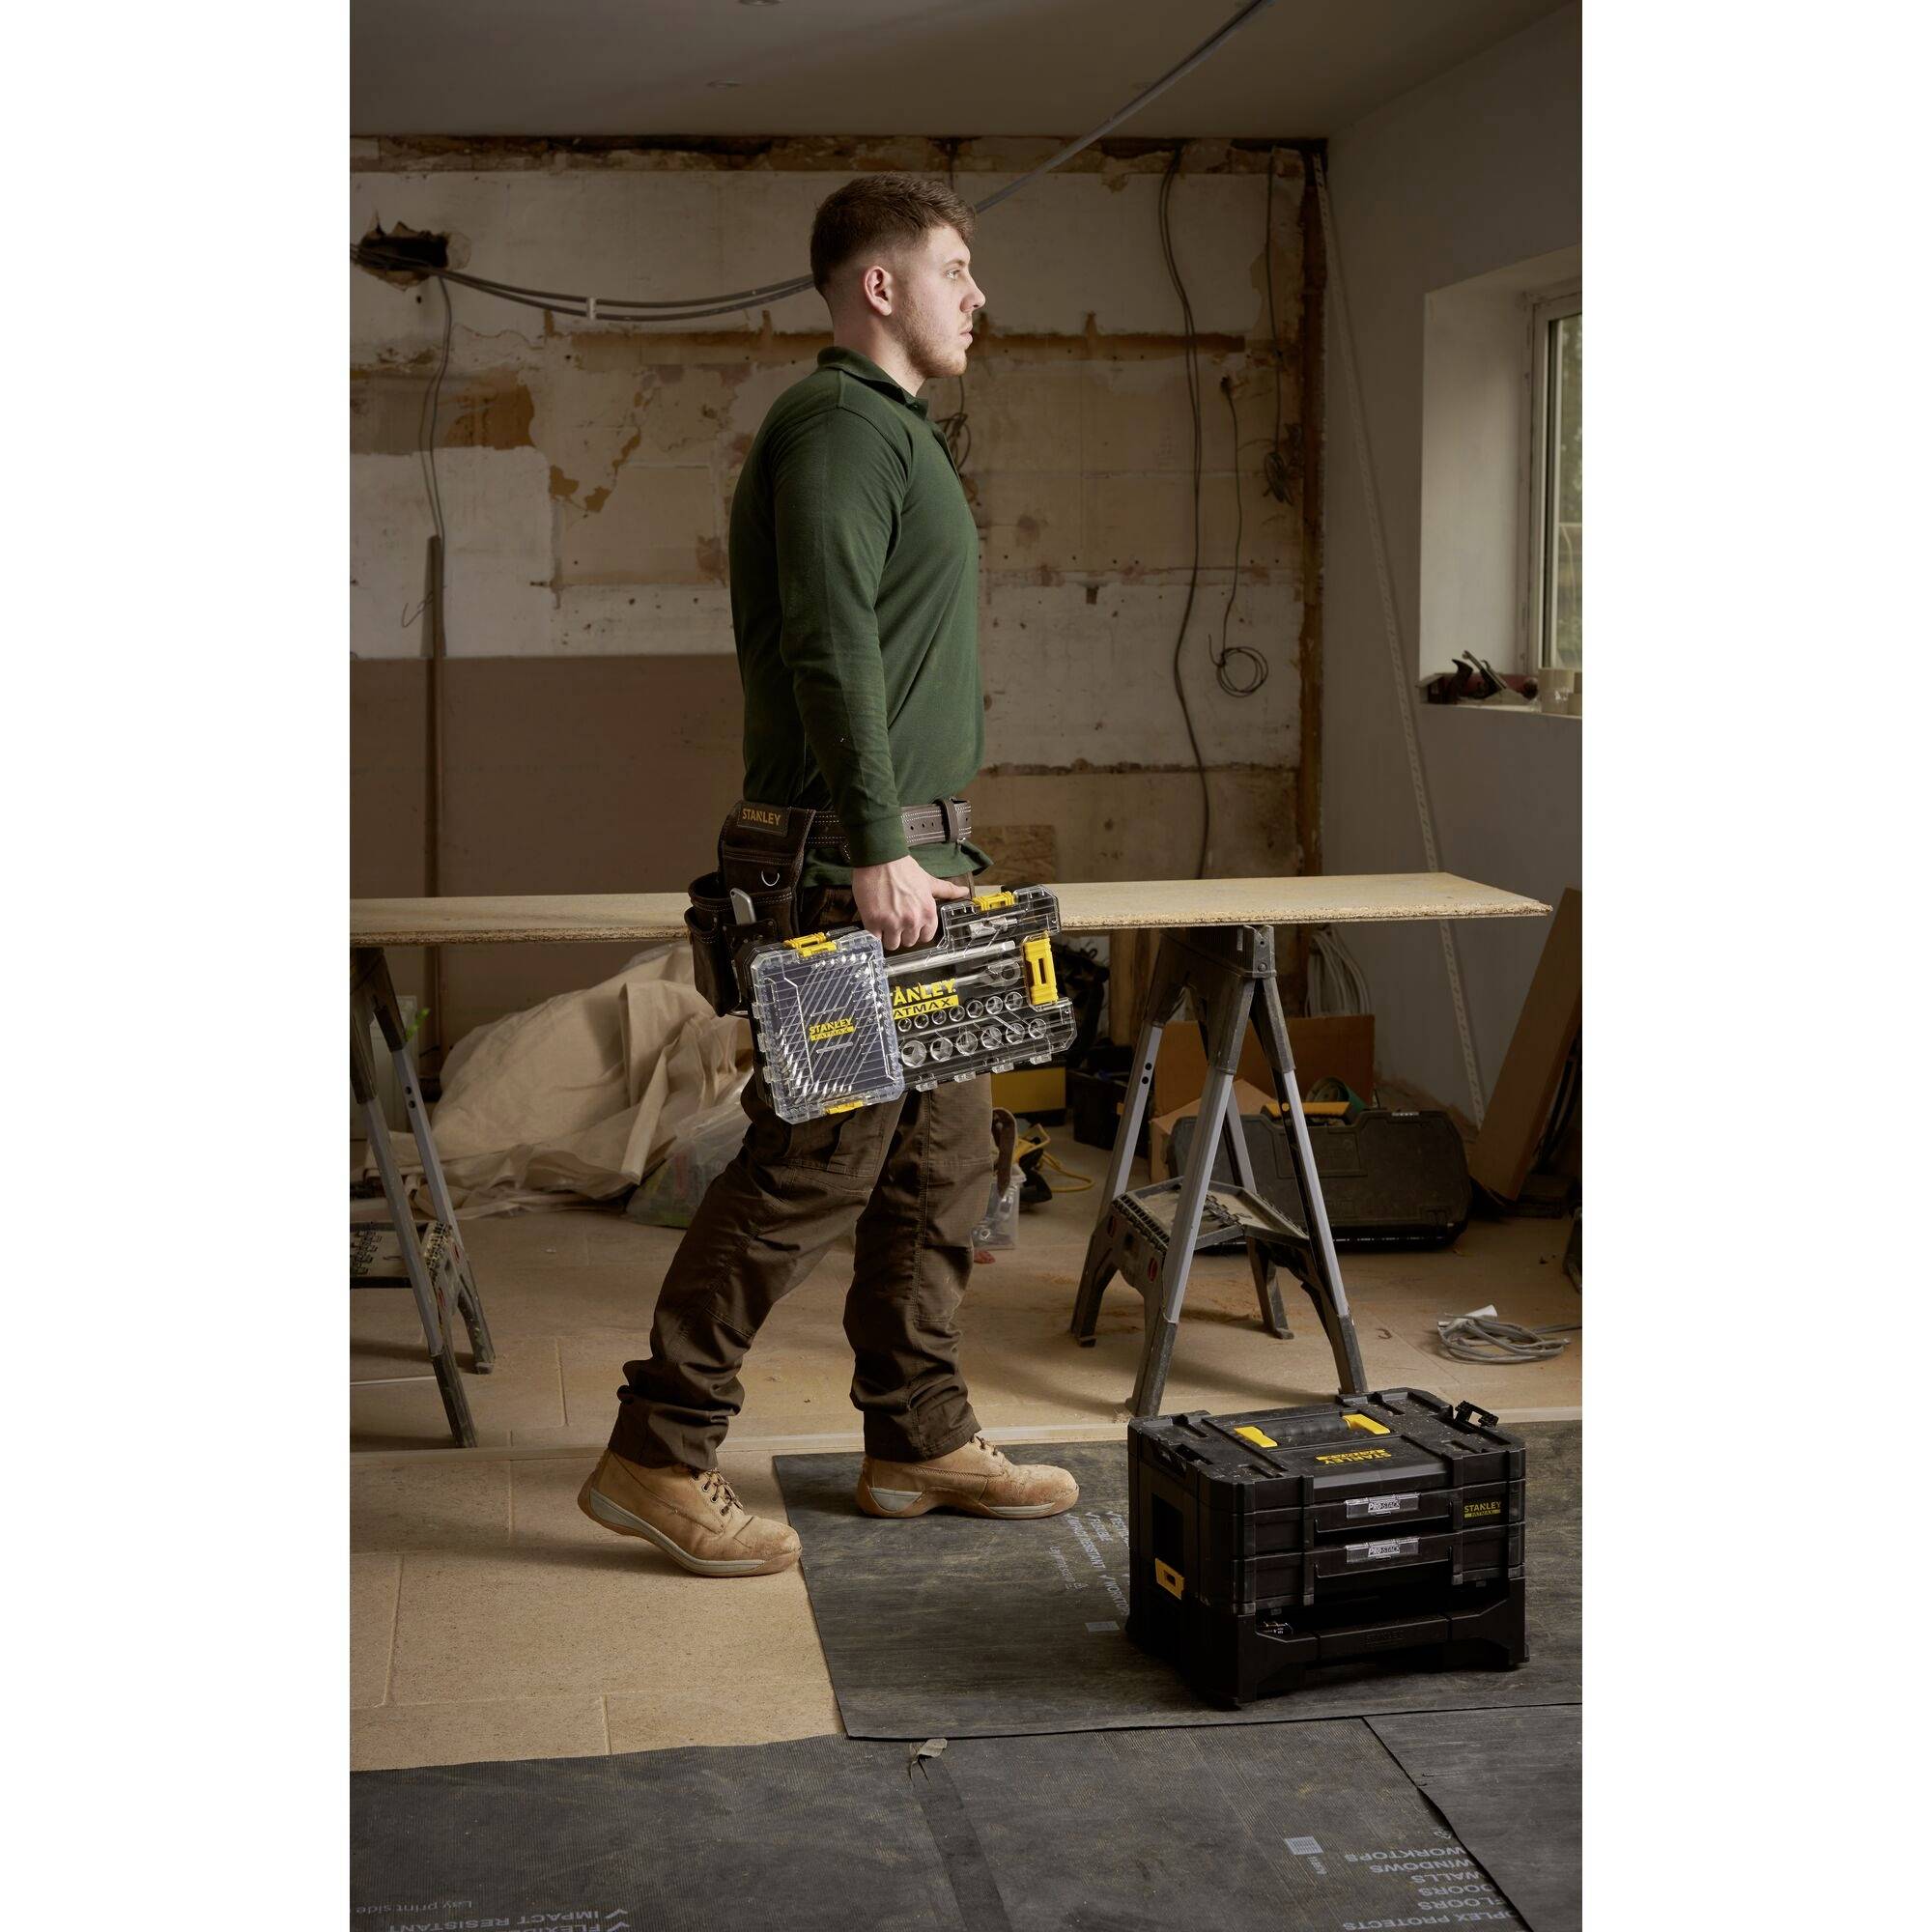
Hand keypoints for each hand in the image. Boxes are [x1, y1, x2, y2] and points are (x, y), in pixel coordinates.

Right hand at [850, 855, 971, 951]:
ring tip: (883, 920)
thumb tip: (965, 891)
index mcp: (927, 912)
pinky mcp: (873, 922)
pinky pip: (875, 939)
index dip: (917, 931)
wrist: (880, 858)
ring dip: (887, 936)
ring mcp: (892, 923)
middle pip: (908, 942)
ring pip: (892, 944)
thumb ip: (947, 890)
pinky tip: (873, 920)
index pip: (926, 937)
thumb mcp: (928, 881)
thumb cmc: (904, 868)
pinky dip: (873, 932)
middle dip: (901, 933)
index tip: (910, 924)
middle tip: (894, 919)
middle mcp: (912, 920)